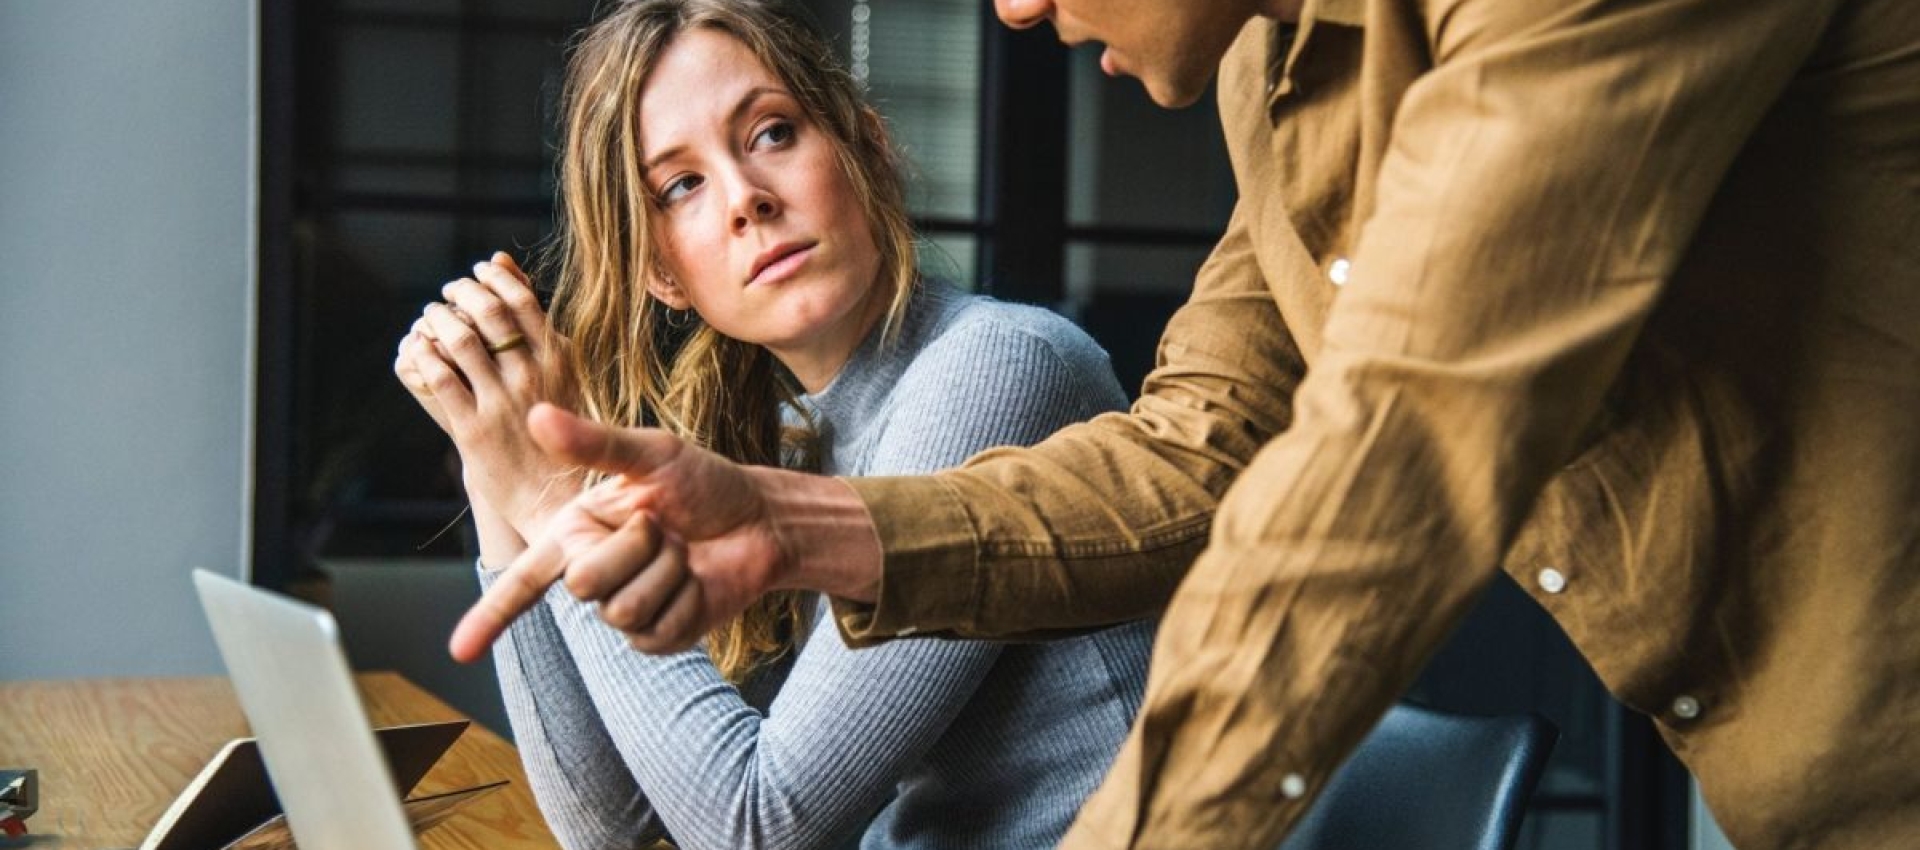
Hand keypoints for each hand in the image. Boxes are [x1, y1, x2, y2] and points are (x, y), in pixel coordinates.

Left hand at [392, 252, 580, 540]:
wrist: (557, 496)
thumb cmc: (563, 430)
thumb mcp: (563, 373)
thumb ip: (536, 324)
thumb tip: (504, 264)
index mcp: (560, 360)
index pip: (522, 300)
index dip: (494, 279)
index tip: (478, 272)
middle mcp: (532, 377)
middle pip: (488, 313)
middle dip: (462, 292)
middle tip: (449, 290)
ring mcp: (502, 403)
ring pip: (460, 341)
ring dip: (438, 319)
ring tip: (431, 315)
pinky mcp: (473, 430)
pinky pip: (440, 379)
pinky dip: (424, 355)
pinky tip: (419, 348)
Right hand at [449, 404, 794, 658]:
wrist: (760, 519)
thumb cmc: (704, 482)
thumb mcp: (652, 454)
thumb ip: (594, 443)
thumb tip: (536, 415)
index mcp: (576, 532)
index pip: (523, 580)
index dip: (489, 616)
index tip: (458, 651)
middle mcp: (593, 572)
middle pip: (583, 583)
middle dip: (634, 547)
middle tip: (663, 525)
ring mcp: (625, 609)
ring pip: (624, 608)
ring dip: (666, 571)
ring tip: (683, 550)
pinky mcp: (659, 636)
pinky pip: (658, 630)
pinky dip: (686, 599)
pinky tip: (698, 580)